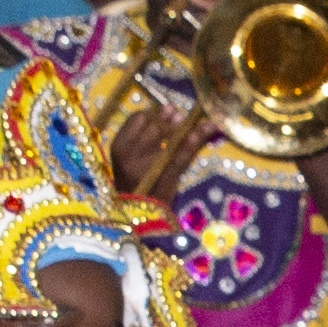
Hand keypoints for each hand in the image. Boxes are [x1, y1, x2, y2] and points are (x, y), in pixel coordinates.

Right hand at [104, 87, 214, 203]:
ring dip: (189, 125)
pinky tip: (208, 128)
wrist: (136, 217)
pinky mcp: (164, 178)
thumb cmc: (136, 185)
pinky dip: (197, 140)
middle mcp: (130, 156)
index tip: (169, 109)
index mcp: (119, 147)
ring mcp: (146, 167)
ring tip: (203, 119)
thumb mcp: (132, 159)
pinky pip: (182, 155)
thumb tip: (171, 113)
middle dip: (172, 118)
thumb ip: (146, 138)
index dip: (155, 112)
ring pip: (171, 139)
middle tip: (183, 115)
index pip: (137, 119)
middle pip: (154, 126)